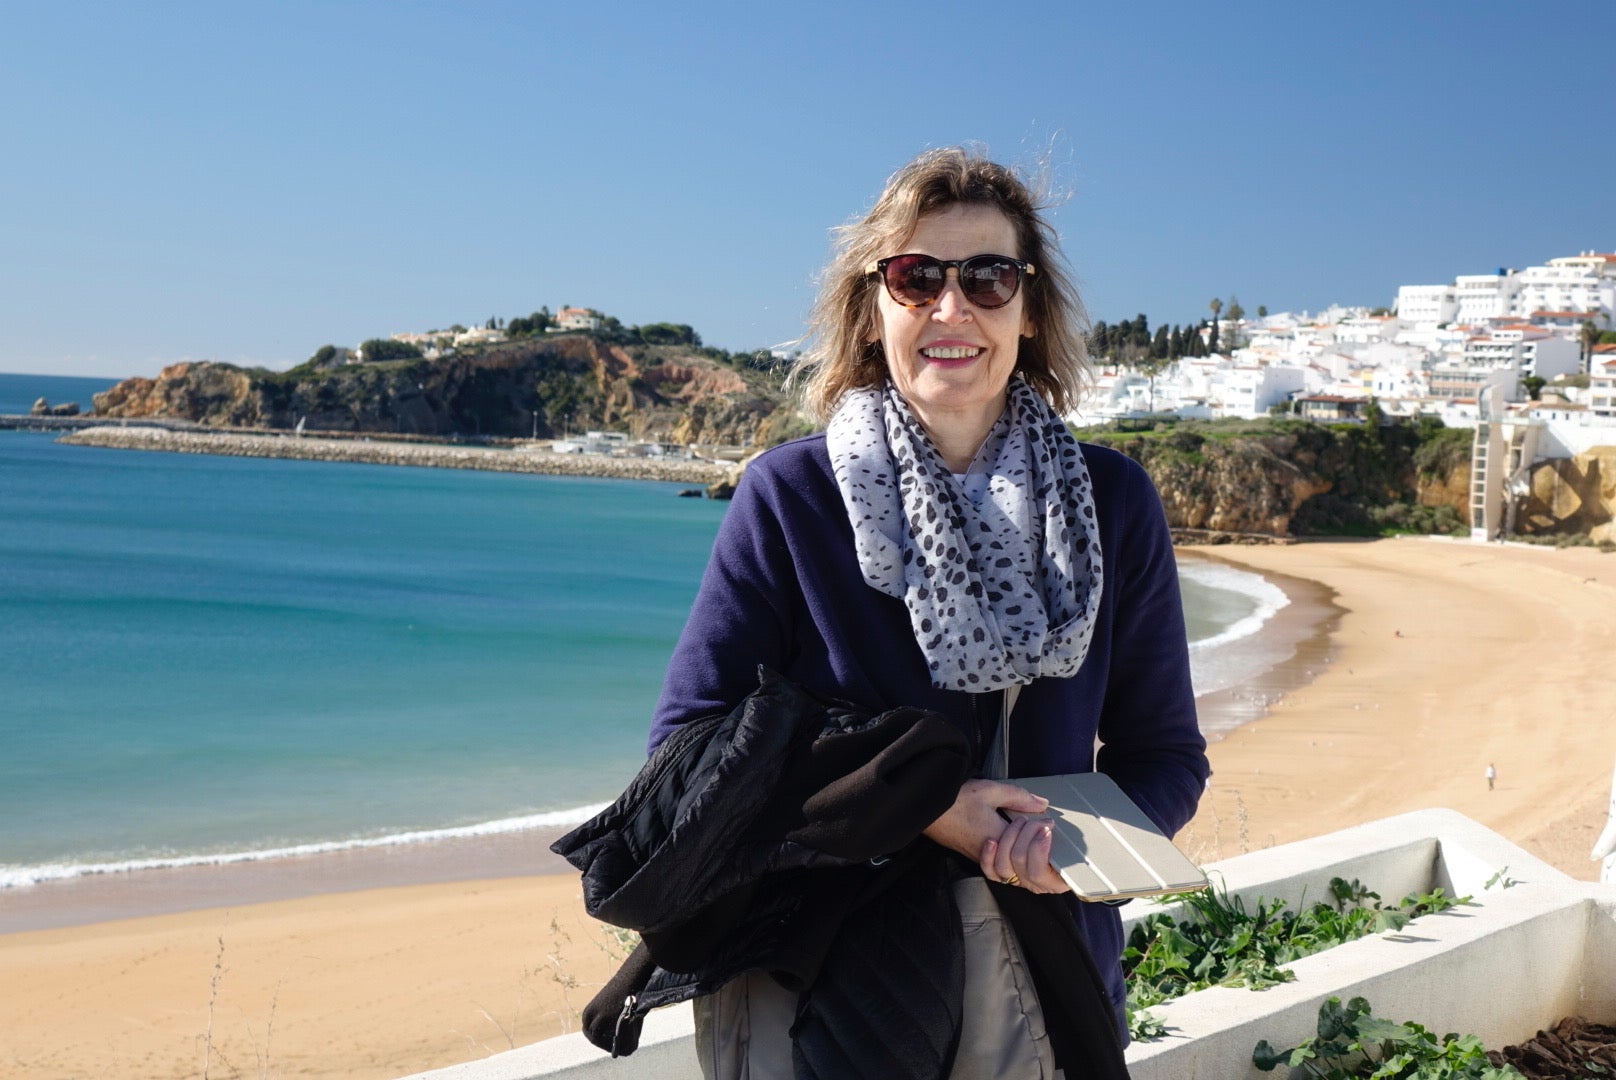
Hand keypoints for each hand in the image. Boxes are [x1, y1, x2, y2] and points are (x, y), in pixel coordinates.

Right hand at [921, 779, 1069, 893]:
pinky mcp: (973, 856)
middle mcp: (991, 855)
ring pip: (1011, 875)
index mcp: (998, 839)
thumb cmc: (954, 799)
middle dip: (1039, 859)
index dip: (1043, 841)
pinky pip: (999, 869)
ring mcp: (980, 858)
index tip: (1048, 823)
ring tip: (1035, 845)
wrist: (923, 808)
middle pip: (1023, 872)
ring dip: (1026, 863)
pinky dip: (1012, 863)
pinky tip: (1016, 849)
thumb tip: (1041, 804)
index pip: (1031, 852)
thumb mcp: (989, 790)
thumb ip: (1018, 797)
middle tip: (1046, 838)